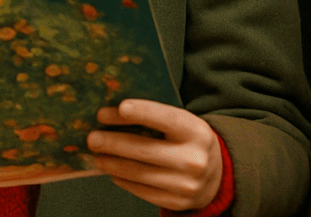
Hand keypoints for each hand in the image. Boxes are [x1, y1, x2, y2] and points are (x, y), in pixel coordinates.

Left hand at [86, 99, 222, 211]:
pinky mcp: (178, 202)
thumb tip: (116, 111)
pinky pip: (144, 191)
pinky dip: (125, 181)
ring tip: (97, 156)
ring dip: (113, 164)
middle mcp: (193, 158)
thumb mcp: (183, 123)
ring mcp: (186, 184)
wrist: (216, 175)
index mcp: (196, 131)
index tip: (118, 108)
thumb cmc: (189, 140)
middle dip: (115, 143)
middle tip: (93, 138)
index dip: (142, 112)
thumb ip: (158, 117)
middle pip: (146, 150)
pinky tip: (113, 172)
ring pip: (140, 173)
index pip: (166, 118)